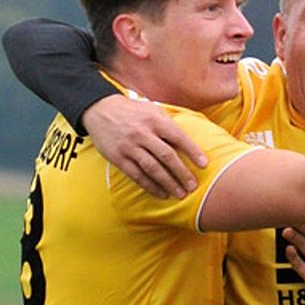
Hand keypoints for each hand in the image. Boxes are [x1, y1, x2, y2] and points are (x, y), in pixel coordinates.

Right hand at [81, 94, 206, 198]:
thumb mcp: (153, 109)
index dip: (193, 151)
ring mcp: (129, 146)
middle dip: (182, 173)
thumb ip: (170, 124)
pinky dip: (150, 186)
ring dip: (168, 183)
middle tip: (194, 186)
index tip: (204, 164)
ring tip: (181, 194)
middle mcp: (143, 133)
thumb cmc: (133, 111)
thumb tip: (191, 140)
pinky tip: (162, 194)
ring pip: (153, 168)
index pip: (178, 137)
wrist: (99, 109)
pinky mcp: (118, 157)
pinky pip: (137, 175)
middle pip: (167, 156)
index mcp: (155, 120)